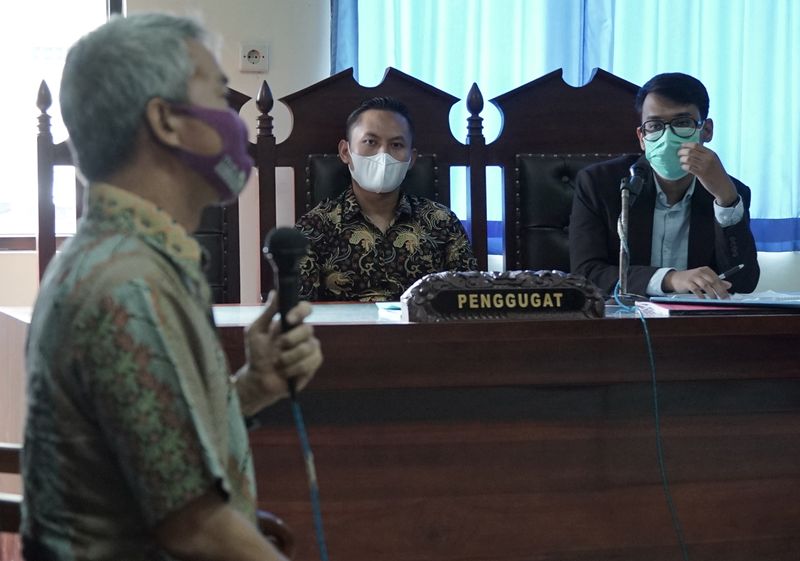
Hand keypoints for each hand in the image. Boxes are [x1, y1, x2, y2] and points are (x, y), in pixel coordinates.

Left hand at [236, 291, 322, 414]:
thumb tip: (276, 291)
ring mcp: (311, 348)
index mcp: (291, 322)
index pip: (305, 308)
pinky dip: (294, 369)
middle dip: (289, 340)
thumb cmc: (256, 354)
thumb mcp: (256, 331)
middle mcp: (304, 333)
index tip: (287, 319)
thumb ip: (267, 312)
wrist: (259, 380)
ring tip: (278, 364)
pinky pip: (310, 363)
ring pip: (308, 348)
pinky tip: (286, 373)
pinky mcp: (314, 363)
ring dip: (288, 359)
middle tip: (277, 349)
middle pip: (308, 329)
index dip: (300, 311)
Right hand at [662, 267, 731, 298]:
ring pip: (705, 285)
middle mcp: (700, 272)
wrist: (675, 278)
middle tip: (724, 298)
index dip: (723, 287)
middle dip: (720, 291)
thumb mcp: (703, 279)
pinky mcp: (687, 282)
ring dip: (711, 293)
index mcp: (706, 270)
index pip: (717, 279)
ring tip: (715, 299)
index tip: (727, 295)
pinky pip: (696, 289)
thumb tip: (729, 285)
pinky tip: (703, 299)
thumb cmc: (690, 279)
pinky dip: (701, 295)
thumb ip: (715, 281)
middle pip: (713, 281)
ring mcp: (693, 277)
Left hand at [677, 142, 737, 205]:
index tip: (681, 146)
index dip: (686, 145)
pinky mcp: (702, 174)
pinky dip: (684, 166)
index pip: (696, 145)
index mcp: (711, 153)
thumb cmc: (716, 173)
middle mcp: (708, 158)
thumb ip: (704, 155)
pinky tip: (683, 167)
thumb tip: (691, 150)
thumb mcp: (713, 160)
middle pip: (690, 151)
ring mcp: (705, 166)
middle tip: (678, 154)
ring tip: (681, 161)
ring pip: (688, 159)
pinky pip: (689, 168)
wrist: (723, 185)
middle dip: (682, 151)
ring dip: (682, 159)